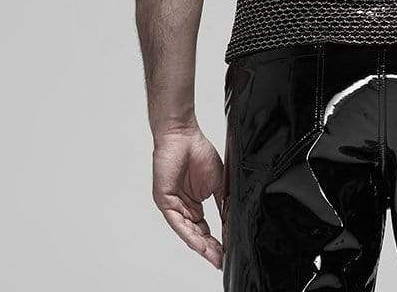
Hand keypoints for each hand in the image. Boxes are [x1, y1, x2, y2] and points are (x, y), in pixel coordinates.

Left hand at [152, 125, 225, 268]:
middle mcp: (184, 208)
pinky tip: (200, 244)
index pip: (205, 229)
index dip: (216, 241)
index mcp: (195, 203)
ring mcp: (174, 206)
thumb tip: (231, 220)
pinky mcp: (165, 202)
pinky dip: (189, 234)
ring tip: (214, 256)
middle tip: (222, 260)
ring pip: (188, 232)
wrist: (183, 135)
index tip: (228, 252)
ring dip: (201, 246)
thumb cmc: (198, 151)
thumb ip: (222, 202)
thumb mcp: (218, 181)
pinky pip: (178, 222)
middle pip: (197, 234)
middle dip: (210, 249)